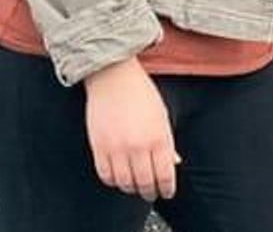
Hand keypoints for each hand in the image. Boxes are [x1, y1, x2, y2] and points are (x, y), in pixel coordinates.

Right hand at [84, 57, 178, 200]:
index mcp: (159, 137)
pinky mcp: (98, 147)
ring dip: (131, 188)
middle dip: (150, 192)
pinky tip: (118, 178)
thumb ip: (167, 142)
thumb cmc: (141, 94)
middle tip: (151, 194)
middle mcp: (138, 145)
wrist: (114, 77)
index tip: (167, 192)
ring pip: (124, 183)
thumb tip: (174, 163)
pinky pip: (105, 175)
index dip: (167, 188)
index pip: (165, 174)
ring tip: (135, 187)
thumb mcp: (162, 116)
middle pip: (145, 183)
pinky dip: (113, 181)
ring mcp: (117, 148)